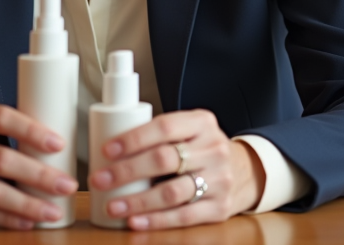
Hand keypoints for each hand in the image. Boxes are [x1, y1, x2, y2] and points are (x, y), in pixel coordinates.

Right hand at [0, 103, 78, 229]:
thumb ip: (9, 130)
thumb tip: (60, 147)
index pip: (1, 117)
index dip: (31, 130)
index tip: (59, 144)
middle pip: (1, 160)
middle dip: (38, 175)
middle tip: (67, 185)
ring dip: (28, 204)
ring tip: (53, 209)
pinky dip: (8, 218)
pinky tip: (28, 221)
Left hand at [88, 109, 264, 229]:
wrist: (243, 171)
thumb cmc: (201, 149)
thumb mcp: (189, 130)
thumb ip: (160, 134)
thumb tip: (109, 149)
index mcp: (202, 122)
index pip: (164, 127)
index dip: (133, 139)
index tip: (106, 150)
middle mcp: (213, 148)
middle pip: (164, 160)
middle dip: (127, 171)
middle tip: (100, 180)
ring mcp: (219, 179)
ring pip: (172, 192)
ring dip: (137, 201)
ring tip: (113, 205)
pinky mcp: (219, 207)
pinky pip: (184, 216)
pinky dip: (156, 220)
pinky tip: (136, 221)